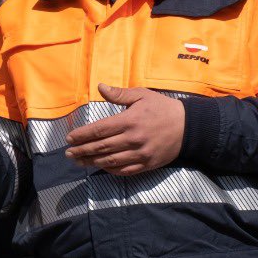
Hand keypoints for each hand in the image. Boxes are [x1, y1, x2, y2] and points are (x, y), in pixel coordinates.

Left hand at [64, 84, 184, 175]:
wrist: (189, 127)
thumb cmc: (162, 108)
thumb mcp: (142, 95)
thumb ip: (120, 94)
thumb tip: (100, 87)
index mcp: (129, 121)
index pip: (99, 130)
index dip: (82, 135)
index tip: (69, 138)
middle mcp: (133, 139)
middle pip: (101, 147)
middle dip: (82, 150)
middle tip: (68, 153)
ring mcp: (140, 154)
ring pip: (110, 161)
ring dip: (91, 162)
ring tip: (78, 161)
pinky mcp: (147, 164)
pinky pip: (124, 171)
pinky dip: (110, 170)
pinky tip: (100, 167)